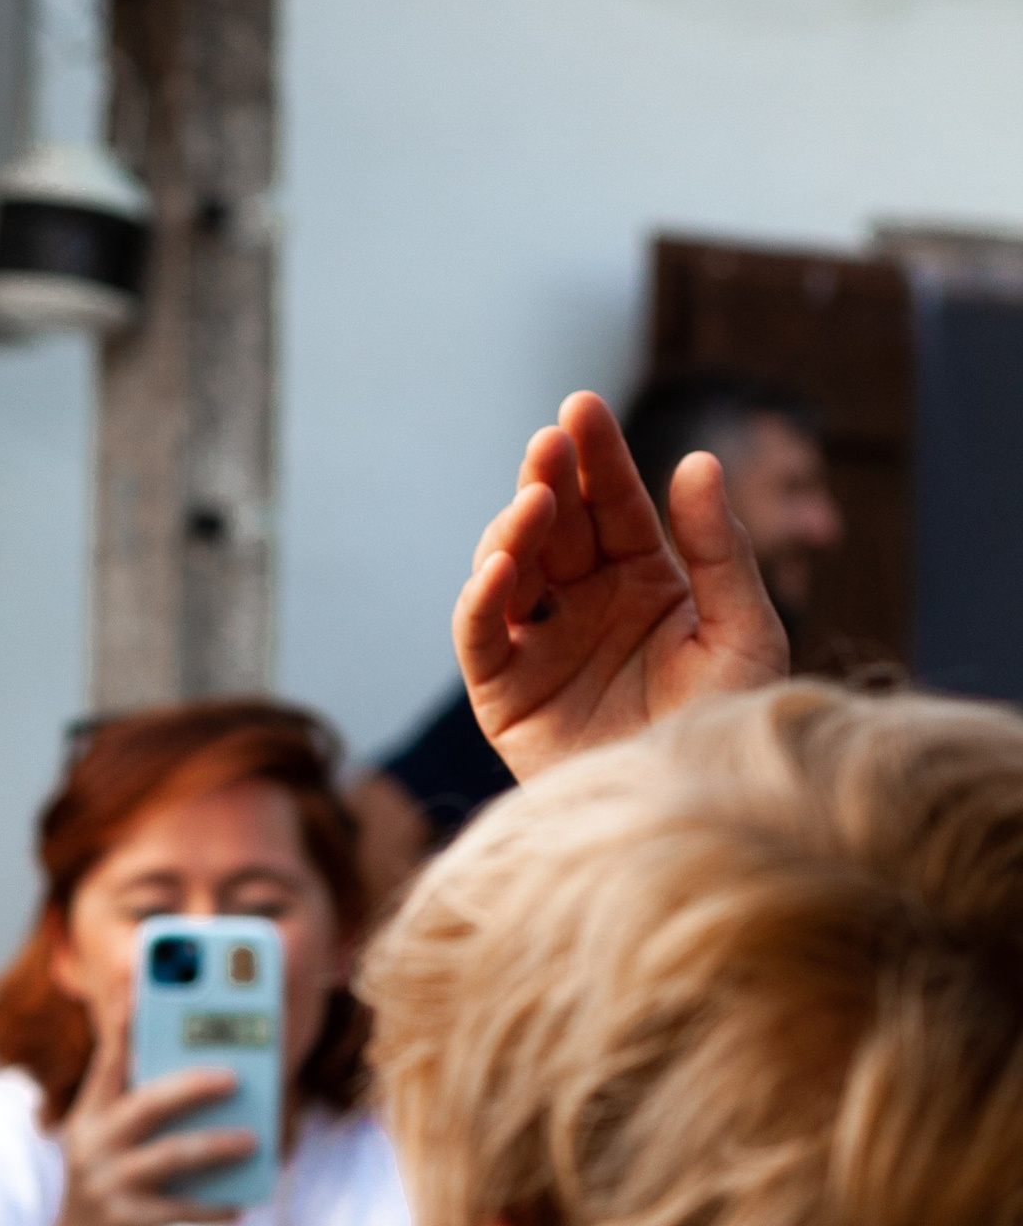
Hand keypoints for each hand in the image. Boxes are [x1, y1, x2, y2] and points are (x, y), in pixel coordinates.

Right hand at [47, 997, 257, 1225]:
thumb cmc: (110, 1191)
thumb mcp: (111, 1146)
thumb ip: (143, 1111)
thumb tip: (213, 1077)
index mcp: (89, 1116)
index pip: (110, 1061)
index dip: (130, 1024)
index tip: (149, 987)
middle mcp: (90, 1145)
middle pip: (147, 1104)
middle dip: (193, 1085)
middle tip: (235, 1077)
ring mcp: (105, 1186)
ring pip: (171, 1156)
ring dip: (217, 1145)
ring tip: (253, 1140)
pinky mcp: (125, 1225)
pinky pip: (181, 1211)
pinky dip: (214, 1208)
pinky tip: (241, 1205)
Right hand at [454, 390, 788, 778]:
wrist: (696, 817)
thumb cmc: (729, 731)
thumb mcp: (745, 632)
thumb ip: (720, 552)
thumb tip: (695, 461)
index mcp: (644, 584)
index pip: (614, 505)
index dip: (597, 457)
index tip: (582, 408)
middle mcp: (586, 609)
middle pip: (557, 527)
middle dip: (550, 479)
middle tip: (552, 440)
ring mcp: (541, 650)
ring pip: (510, 570)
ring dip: (515, 530)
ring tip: (537, 504)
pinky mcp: (504, 699)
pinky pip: (480, 638)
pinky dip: (481, 600)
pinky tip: (501, 566)